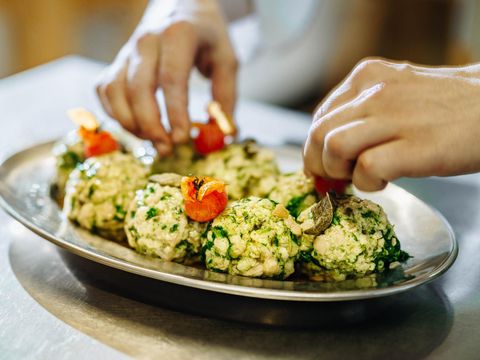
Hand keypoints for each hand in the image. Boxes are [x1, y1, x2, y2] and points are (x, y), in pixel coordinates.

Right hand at [96, 0, 237, 154]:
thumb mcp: (227, 60)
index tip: (182, 139)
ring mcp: (127, 50)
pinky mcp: (116, 61)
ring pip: (115, 91)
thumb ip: (226, 96)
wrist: (181, 6)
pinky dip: (115, 114)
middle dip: (151, 126)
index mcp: (179, 35)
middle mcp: (147, 40)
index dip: (175, 113)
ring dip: (131, 124)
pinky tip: (137, 127)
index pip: (172, 79)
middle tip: (167, 149)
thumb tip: (227, 135)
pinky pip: (105, 91)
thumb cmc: (206, 36)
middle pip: (139, 89)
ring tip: (153, 141)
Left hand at [304, 57, 479, 190]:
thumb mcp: (395, 93)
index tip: (324, 165)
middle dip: (319, 165)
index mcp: (367, 76)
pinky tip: (385, 181)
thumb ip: (361, 111)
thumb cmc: (445, 107)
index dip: (315, 148)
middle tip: (337, 178)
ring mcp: (394, 116)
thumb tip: (328, 146)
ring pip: (333, 148)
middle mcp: (374, 91)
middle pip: (317, 134)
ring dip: (339, 172)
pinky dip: (368, 183)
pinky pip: (366, 169)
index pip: (319, 118)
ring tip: (362, 176)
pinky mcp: (414, 145)